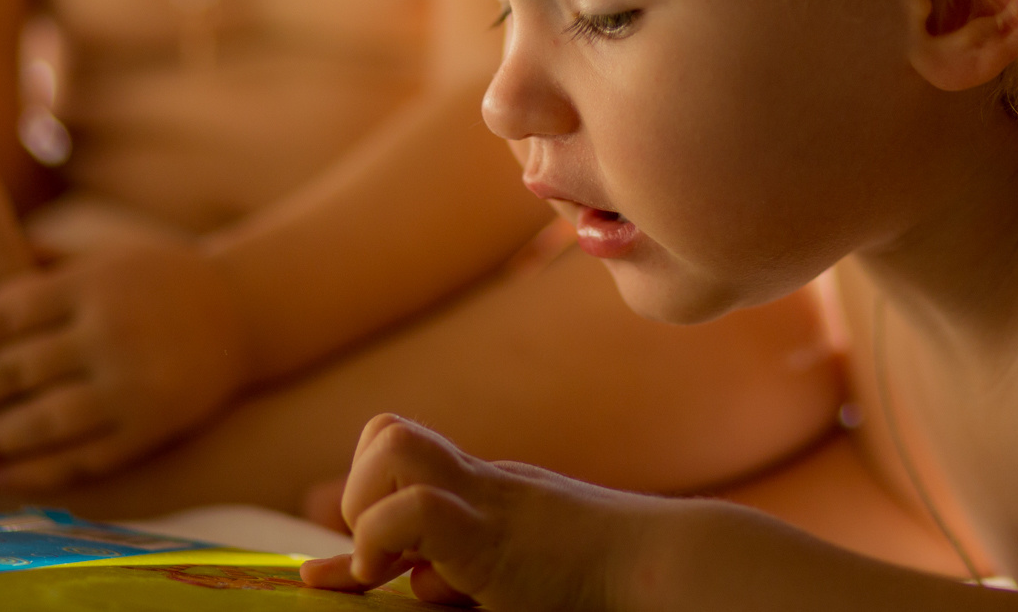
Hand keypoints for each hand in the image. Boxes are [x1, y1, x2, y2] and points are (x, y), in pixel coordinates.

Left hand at [0, 239, 249, 491]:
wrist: (242, 312)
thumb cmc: (153, 282)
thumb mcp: (103, 261)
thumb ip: (40, 274)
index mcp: (95, 286)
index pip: (10, 312)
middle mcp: (112, 334)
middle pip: (19, 368)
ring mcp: (134, 384)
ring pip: (48, 419)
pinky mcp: (151, 426)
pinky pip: (86, 456)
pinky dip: (41, 469)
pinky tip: (4, 473)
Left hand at [300, 415, 663, 609]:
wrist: (664, 570)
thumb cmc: (607, 585)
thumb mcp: (523, 574)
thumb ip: (471, 573)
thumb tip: (417, 583)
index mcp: (490, 492)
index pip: (402, 456)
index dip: (365, 496)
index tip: (353, 567)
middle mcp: (483, 484)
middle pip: (387, 431)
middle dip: (358, 491)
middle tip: (382, 561)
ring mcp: (488, 500)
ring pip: (391, 443)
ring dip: (366, 503)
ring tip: (384, 565)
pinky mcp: (490, 533)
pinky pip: (415, 507)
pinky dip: (384, 538)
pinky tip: (400, 580)